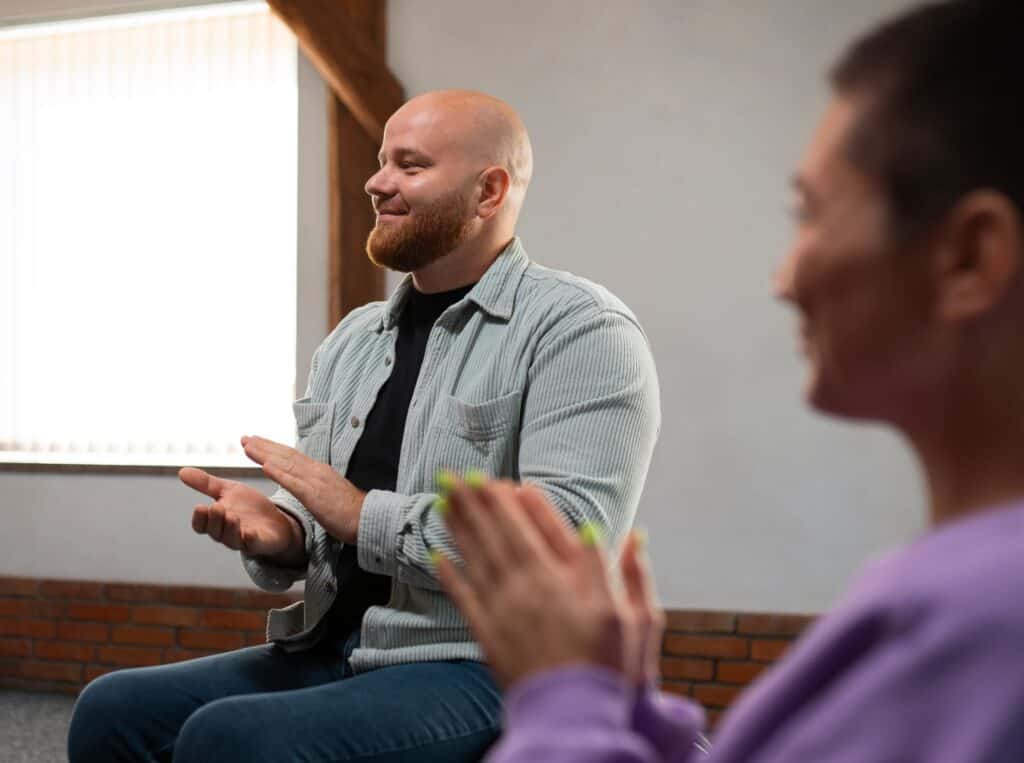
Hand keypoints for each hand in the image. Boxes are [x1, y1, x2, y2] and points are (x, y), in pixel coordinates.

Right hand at [178, 467, 304, 564]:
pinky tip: (249, 532)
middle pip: (215, 532)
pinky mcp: (259, 543)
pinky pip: (252, 544)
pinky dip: (250, 539)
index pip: (201, 525)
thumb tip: (181, 471)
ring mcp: (243, 540)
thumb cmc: (250, 507)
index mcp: (217, 521)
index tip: (199, 507)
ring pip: (231, 539)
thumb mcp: (229, 491)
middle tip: (216, 507)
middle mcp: (227, 533)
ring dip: (230, 528)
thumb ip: (206, 484)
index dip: (199, 519)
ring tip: (231, 516)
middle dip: (214, 520)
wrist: (278, 518)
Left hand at [241, 435, 366, 543]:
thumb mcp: (331, 493)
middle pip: (286, 455)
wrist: (368, 518)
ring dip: (265, 453)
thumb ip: (318, 486)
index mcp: (320, 471)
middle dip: (264, 445)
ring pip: (286, 464)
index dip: (274, 448)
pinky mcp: (315, 496)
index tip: (258, 442)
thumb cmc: (352, 511)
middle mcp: (316, 471)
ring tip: (247, 446)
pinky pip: (293, 482)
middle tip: (245, 437)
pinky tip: (265, 466)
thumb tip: (308, 484)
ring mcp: (315, 482)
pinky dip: (278, 472)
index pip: (293, 456)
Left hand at [435, 479, 663, 688]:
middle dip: (479, 502)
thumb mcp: (637, 619)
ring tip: (445, 497)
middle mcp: (533, 587)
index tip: (508, 482)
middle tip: (459, 473)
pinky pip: (464, 596)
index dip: (523, 503)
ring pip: (478, 556)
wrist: (575, 718)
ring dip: (460, 524)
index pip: (543, 529)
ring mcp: (506, 610)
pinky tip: (437, 553)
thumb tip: (631, 535)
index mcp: (568, 580)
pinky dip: (449, 573)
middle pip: (502, 534)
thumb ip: (631, 575)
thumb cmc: (610, 668)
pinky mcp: (488, 634)